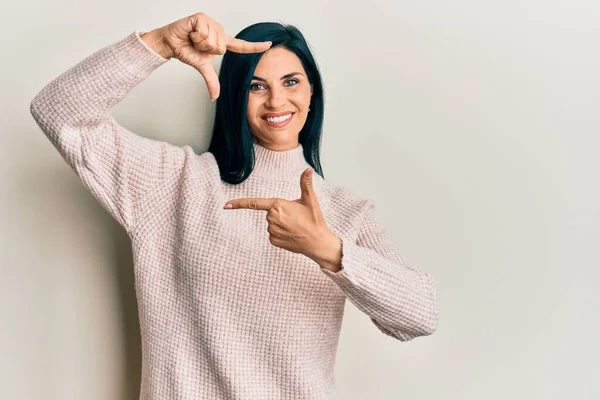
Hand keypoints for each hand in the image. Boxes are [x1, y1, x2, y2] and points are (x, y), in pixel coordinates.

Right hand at [149, 12, 271, 100]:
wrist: (170, 43)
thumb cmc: (187, 51)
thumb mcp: (202, 67)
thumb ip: (211, 81)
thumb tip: (214, 98)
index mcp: (222, 42)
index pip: (241, 46)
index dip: (255, 47)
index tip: (269, 45)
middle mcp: (219, 31)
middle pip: (222, 47)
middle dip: (207, 49)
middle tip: (197, 45)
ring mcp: (211, 22)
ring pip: (213, 40)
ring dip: (200, 42)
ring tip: (193, 38)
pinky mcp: (202, 17)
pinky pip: (204, 32)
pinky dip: (195, 36)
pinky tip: (190, 32)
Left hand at [223, 168, 336, 261]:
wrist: (318, 242)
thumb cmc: (314, 220)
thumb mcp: (310, 200)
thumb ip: (306, 184)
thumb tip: (308, 169)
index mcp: (277, 205)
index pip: (254, 203)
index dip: (239, 204)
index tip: (226, 205)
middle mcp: (271, 218)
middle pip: (271, 212)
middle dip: (281, 213)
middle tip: (297, 217)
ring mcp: (272, 231)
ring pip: (273, 224)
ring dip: (282, 224)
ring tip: (297, 226)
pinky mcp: (274, 241)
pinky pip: (274, 234)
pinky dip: (282, 234)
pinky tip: (293, 235)